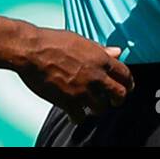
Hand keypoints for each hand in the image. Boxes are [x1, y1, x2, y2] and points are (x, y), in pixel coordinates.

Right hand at [18, 29, 132, 123]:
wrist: (31, 50)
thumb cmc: (53, 41)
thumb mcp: (81, 41)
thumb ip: (101, 50)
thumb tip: (117, 52)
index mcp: (100, 59)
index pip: (125, 75)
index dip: (128, 83)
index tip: (126, 87)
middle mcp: (95, 76)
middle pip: (119, 94)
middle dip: (118, 99)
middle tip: (113, 100)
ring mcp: (82, 90)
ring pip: (101, 108)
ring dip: (97, 107)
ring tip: (90, 105)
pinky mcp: (68, 101)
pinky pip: (80, 117)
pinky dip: (78, 116)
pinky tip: (74, 111)